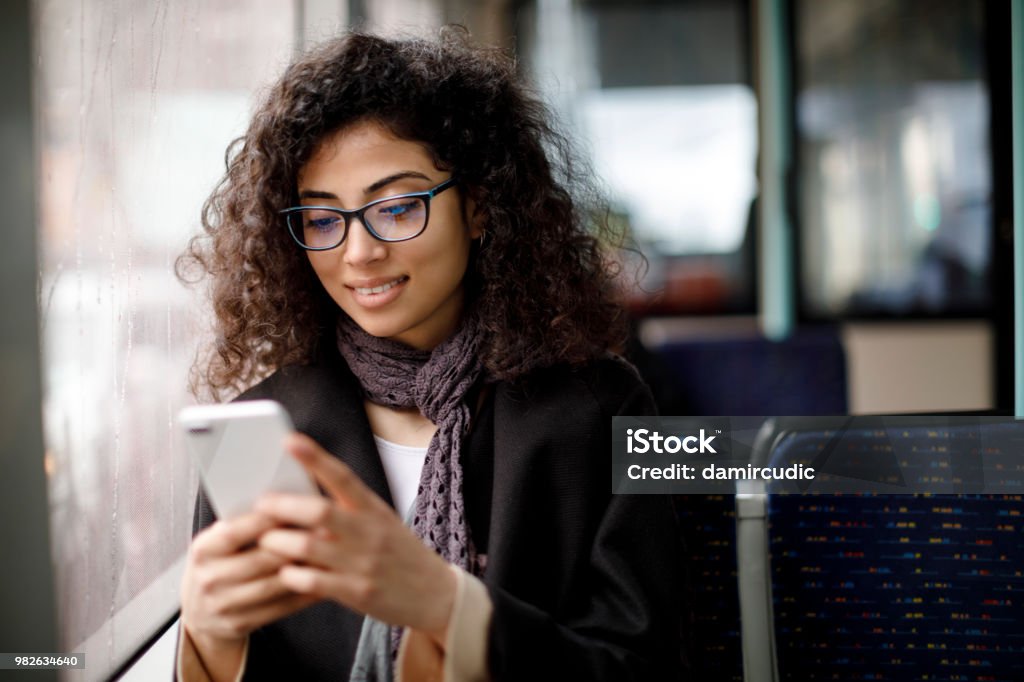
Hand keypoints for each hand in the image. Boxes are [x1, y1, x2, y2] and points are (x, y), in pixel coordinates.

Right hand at [180, 512, 317, 668]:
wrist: (200, 611)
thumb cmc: (216, 565)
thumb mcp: (216, 542)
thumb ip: (240, 525)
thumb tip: (281, 502)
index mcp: (202, 551)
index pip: (234, 532)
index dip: (265, 520)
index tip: (294, 507)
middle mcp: (209, 578)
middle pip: (260, 560)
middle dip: (295, 544)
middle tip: (324, 531)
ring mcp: (223, 605)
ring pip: (273, 585)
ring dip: (304, 570)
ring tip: (328, 554)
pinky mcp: (240, 623)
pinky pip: (279, 608)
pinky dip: (304, 594)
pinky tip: (322, 581)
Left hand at [256, 433, 457, 646]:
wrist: (435, 593)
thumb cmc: (400, 554)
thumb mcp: (382, 522)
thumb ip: (349, 509)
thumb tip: (302, 495)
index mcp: (373, 509)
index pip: (342, 476)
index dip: (314, 457)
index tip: (289, 440)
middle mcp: (368, 532)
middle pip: (318, 511)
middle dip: (282, 506)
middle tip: (260, 504)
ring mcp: (362, 563)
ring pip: (307, 546)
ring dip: (277, 542)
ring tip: (265, 541)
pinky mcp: (357, 592)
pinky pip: (312, 582)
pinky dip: (291, 575)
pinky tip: (285, 573)